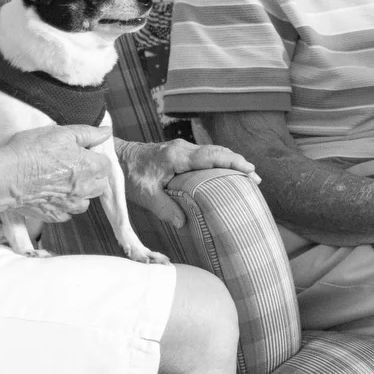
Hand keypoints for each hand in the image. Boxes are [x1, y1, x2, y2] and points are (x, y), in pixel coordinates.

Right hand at [0, 122, 116, 223]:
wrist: (6, 176)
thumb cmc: (31, 151)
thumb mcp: (60, 133)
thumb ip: (87, 133)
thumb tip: (106, 132)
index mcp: (89, 167)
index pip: (106, 165)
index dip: (95, 158)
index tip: (82, 155)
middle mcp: (84, 189)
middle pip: (99, 185)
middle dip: (92, 177)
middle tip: (73, 168)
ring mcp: (70, 205)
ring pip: (85, 202)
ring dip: (79, 194)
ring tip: (62, 183)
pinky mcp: (55, 216)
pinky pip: (67, 214)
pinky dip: (63, 206)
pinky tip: (51, 195)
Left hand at [116, 138, 260, 229]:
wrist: (117, 157)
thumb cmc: (129, 174)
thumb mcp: (145, 195)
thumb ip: (166, 209)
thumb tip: (185, 224)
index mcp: (177, 156)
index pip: (212, 156)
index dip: (233, 163)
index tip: (250, 171)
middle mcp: (183, 149)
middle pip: (219, 152)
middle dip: (239, 163)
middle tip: (256, 178)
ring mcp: (183, 149)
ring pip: (214, 152)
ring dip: (231, 162)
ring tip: (248, 176)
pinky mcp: (181, 153)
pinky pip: (206, 156)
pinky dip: (220, 163)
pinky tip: (225, 174)